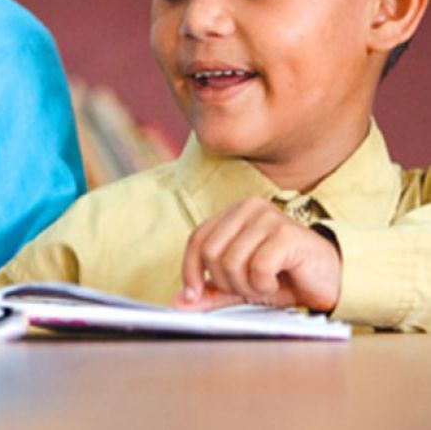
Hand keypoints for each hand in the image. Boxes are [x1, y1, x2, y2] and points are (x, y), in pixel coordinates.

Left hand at [172, 198, 341, 312]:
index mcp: (234, 213)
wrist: (333, 281)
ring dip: (247, 286)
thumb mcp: (242, 285)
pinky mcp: (286, 233)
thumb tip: (179, 303)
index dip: (190, 270)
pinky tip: (280, 281)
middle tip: (249, 288)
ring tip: (266, 284)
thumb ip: (212, 291)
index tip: (192, 296)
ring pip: (231, 262)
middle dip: (226, 283)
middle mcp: (249, 208)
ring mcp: (268, 217)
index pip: (197, 239)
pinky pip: (257, 268)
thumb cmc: (286, 278)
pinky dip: (265, 285)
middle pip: (211, 253)